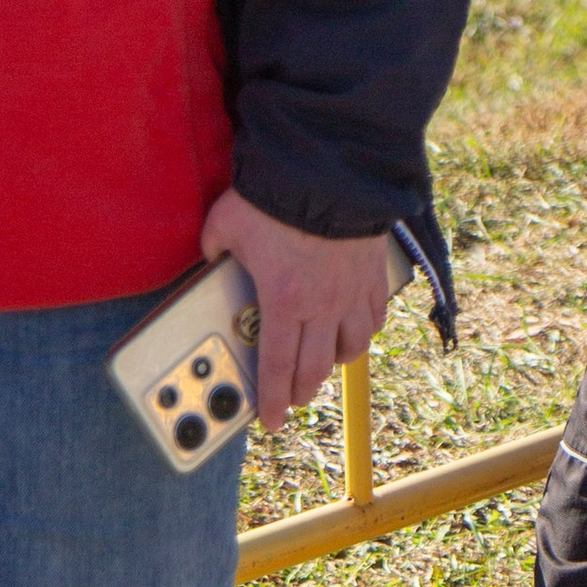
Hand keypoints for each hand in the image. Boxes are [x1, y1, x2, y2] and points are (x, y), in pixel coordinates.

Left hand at [200, 187, 393, 429]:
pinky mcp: (374, 272)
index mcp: (284, 302)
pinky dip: (365, 329)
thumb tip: (211, 257)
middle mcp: (322, 305)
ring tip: (324, 362)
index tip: (270, 420)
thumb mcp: (225, 224)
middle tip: (292, 397)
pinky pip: (375, 315)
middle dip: (302, 391)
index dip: (273, 401)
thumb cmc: (275, 198)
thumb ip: (214, 248)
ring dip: (335, 362)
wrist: (329, 166)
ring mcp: (353, 290)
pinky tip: (356, 326)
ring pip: (352, 347)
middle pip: (316, 368)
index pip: (278, 368)